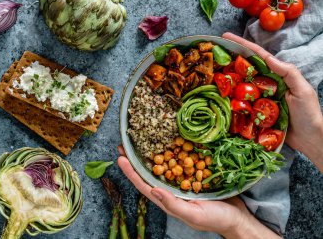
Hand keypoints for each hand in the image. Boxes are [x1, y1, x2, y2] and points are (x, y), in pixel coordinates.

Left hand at [117, 146, 279, 238]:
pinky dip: (172, 151)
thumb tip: (153, 190)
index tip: (120, 158)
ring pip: (162, 165)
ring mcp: (181, 181)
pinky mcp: (193, 174)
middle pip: (149, 173)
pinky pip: (179, 161)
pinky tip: (167, 142)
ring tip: (140, 140)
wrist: (238, 216)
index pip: (144, 185)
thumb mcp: (194, 214)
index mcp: (168, 200)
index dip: (131, 173)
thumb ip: (173, 204)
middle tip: (124, 145)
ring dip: (151, 153)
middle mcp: (171, 190)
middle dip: (136, 160)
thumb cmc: (216, 219)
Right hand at [223, 33, 322, 171]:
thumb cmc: (309, 114)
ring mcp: (259, 99)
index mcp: (277, 75)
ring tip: (211, 72)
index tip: (226, 37)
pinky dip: (229, 100)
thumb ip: (288, 73)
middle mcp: (266, 85)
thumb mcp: (302, 90)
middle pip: (245, 68)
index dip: (242, 45)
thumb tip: (269, 58)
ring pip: (240, 85)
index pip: (258, 56)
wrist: (309, 140)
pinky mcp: (255, 113)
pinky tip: (219, 96)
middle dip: (230, 59)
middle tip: (213, 53)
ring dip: (226, 79)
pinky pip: (240, 104)